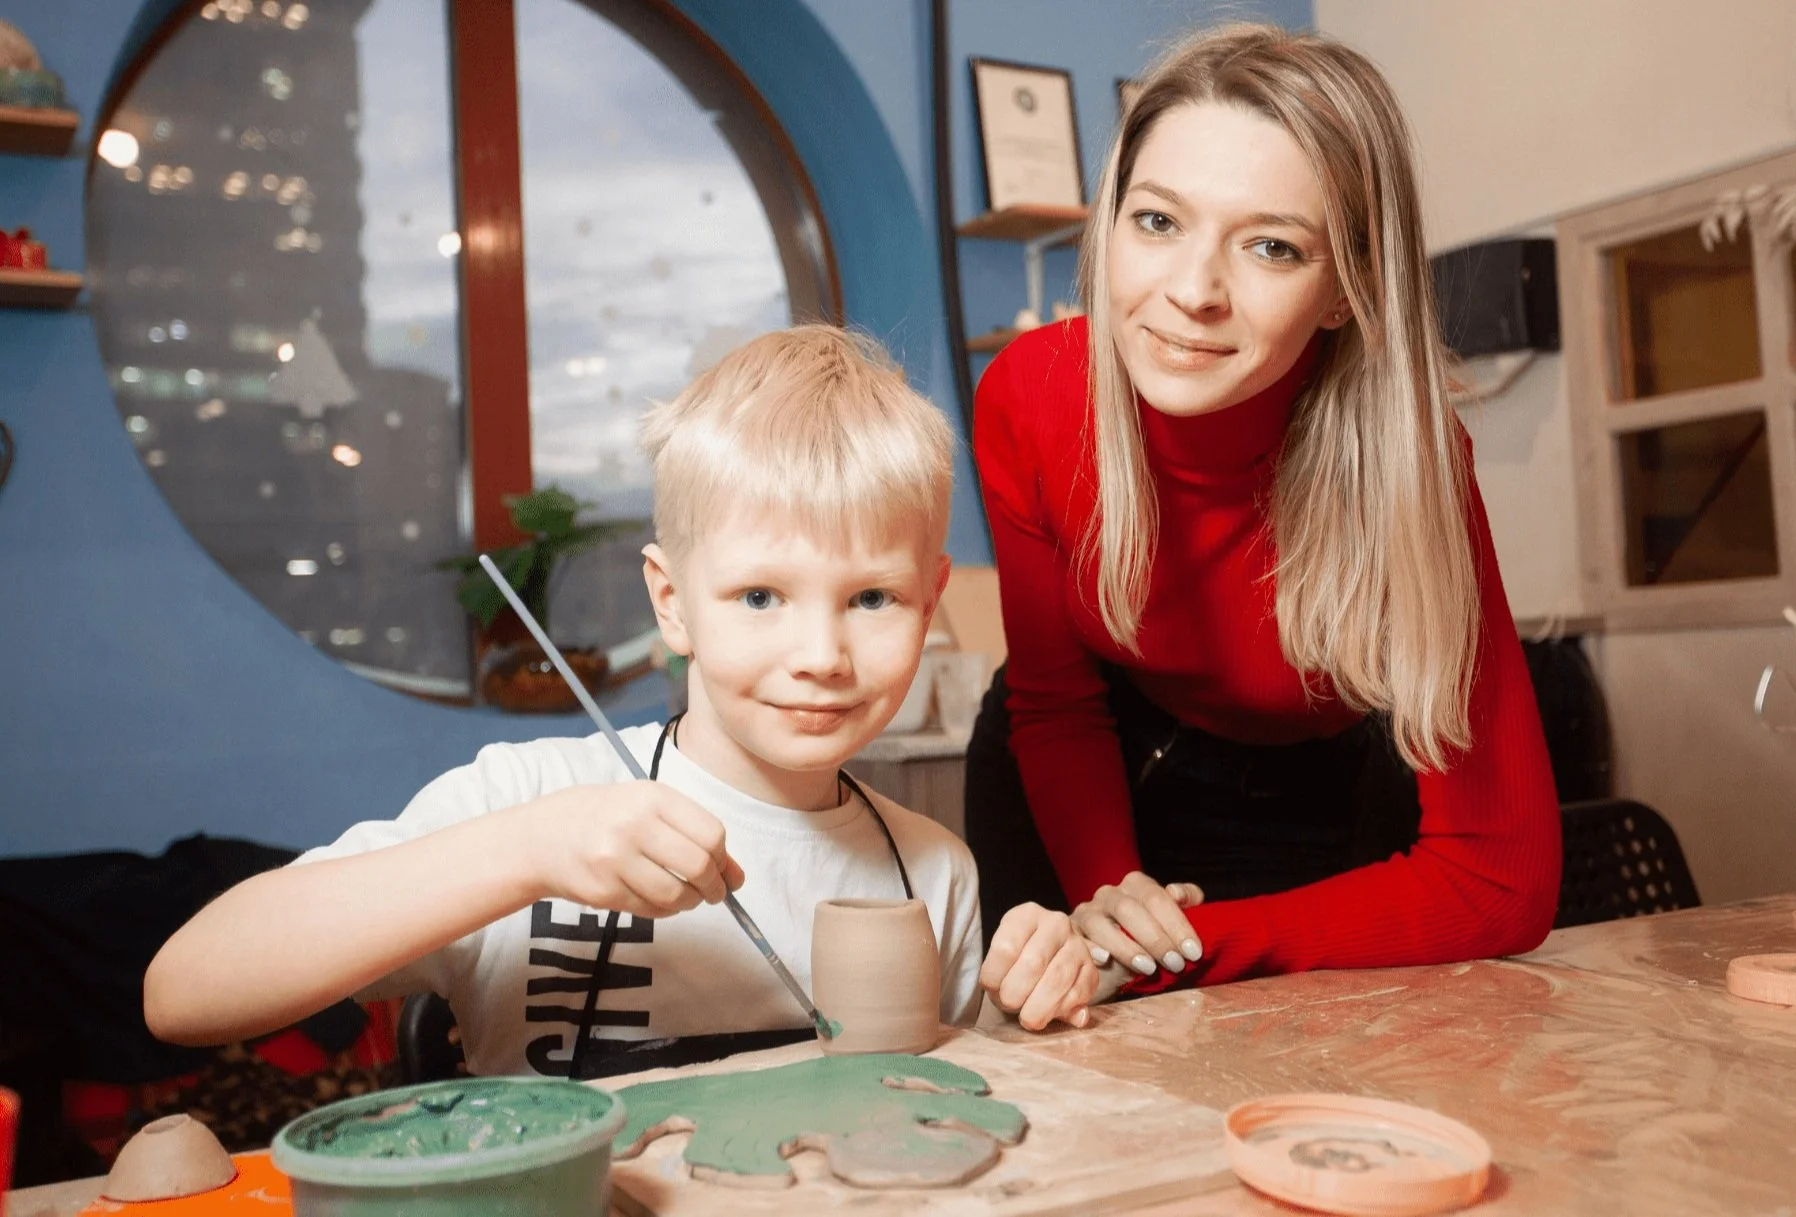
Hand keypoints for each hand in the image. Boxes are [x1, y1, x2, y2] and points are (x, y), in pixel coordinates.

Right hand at [523, 781, 744, 917]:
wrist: (540, 837)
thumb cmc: (602, 818)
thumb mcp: (646, 808)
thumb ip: (692, 834)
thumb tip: (738, 876)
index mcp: (651, 797)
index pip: (711, 834)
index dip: (724, 858)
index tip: (722, 868)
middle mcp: (633, 825)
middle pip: (699, 866)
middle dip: (714, 887)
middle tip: (713, 892)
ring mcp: (615, 860)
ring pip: (677, 895)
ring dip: (690, 902)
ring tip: (686, 897)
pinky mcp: (603, 892)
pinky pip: (651, 910)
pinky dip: (665, 911)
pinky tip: (659, 900)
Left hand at [979, 903, 1099, 1030]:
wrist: (1047, 957)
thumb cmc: (1016, 960)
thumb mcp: (1002, 959)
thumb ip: (1009, 976)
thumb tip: (1036, 1001)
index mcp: (1027, 915)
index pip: (1005, 948)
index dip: (994, 977)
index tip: (991, 988)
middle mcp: (1056, 924)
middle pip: (1033, 964)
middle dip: (1015, 995)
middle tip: (1009, 1004)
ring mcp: (1078, 945)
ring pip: (1056, 980)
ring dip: (1038, 1008)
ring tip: (1027, 1017)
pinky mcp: (1092, 970)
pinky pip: (1078, 994)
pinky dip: (1060, 1011)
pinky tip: (1049, 1013)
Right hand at [1071, 872, 1204, 977]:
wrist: (1114, 971)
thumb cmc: (1148, 943)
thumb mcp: (1172, 924)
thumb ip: (1184, 903)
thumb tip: (1177, 892)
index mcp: (1135, 886)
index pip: (1155, 896)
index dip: (1177, 923)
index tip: (1194, 952)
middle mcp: (1108, 895)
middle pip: (1128, 909)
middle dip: (1155, 938)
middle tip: (1176, 964)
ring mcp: (1086, 914)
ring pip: (1100, 923)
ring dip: (1126, 947)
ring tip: (1148, 968)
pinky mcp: (1071, 936)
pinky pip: (1077, 940)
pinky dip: (1092, 949)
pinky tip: (1106, 960)